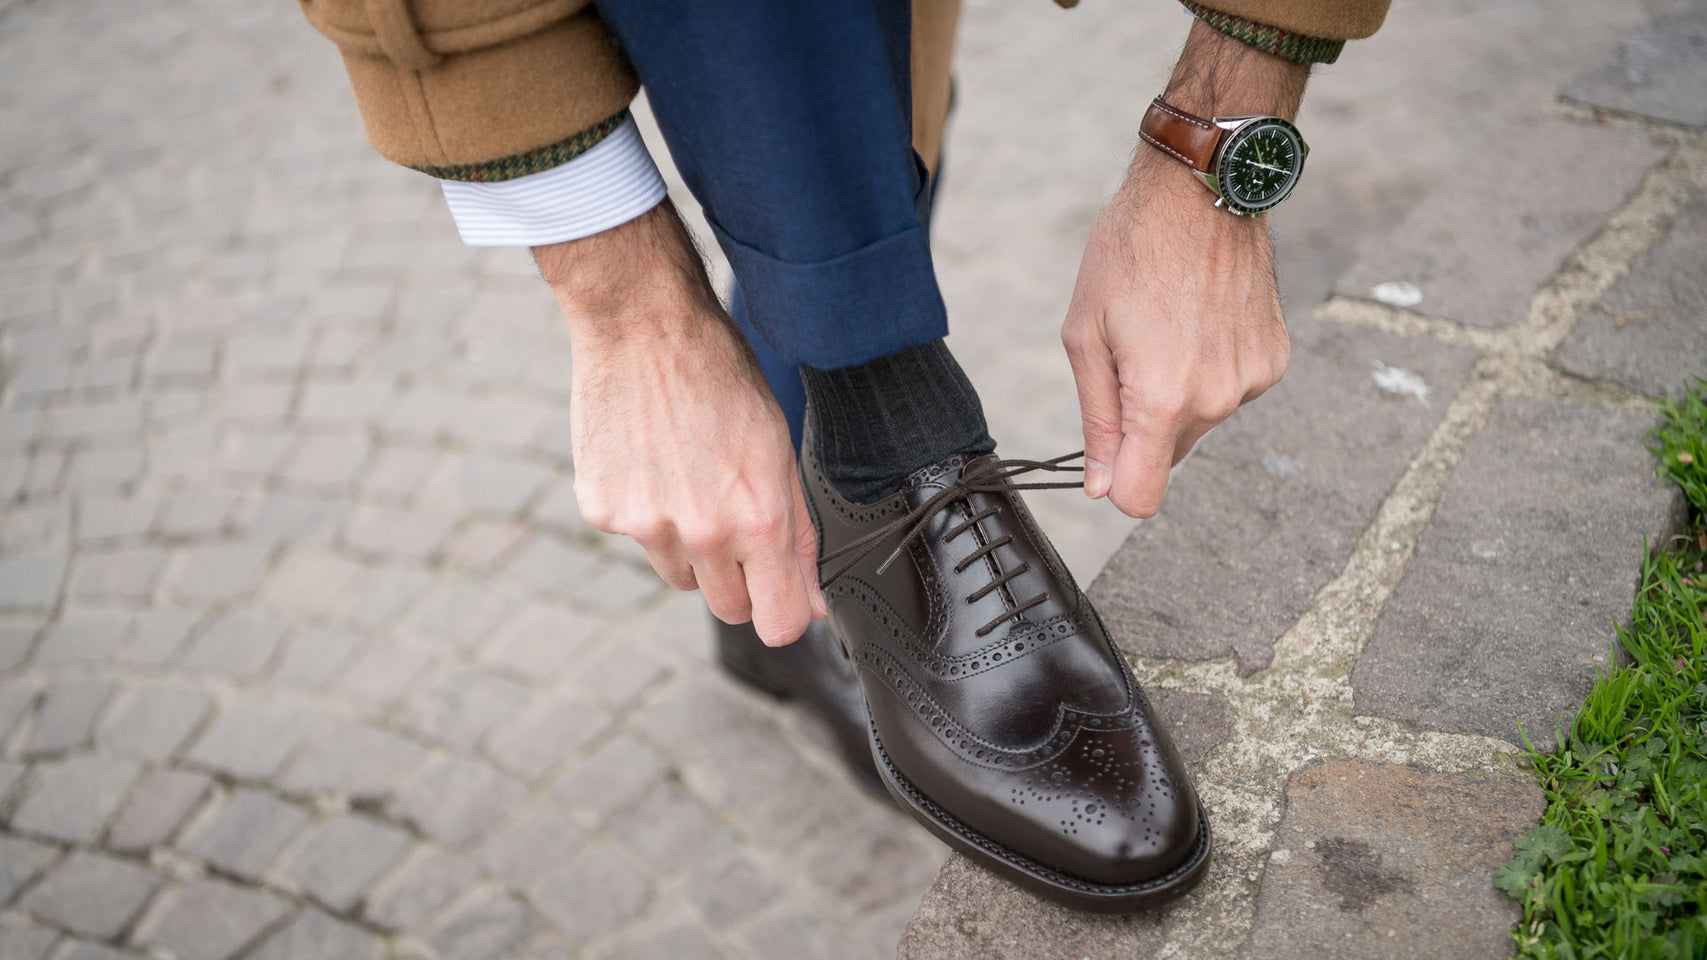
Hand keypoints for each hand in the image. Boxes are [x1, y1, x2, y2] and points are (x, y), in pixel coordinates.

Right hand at [536, 204, 825, 644]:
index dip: (785, 614)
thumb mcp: (780, 450)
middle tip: (736, 521)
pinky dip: (646, 513)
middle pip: (727, 608)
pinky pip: (635, 539)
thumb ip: (800, 534)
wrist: (643, 326)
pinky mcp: (602, 511)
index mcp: (757, 520)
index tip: (784, 596)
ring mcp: (645, 525)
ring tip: (689, 477)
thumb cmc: (721, 377)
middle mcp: (701, 533)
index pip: (777, 623)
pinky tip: (651, 460)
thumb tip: (812, 602)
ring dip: (691, 547)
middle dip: (740, 581)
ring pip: (680, 575)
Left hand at [1060, 17, 1305, 517]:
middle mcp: (1217, 399)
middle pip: (1169, 457)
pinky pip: (1230, 391)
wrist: (1202, 189)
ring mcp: (1252, 381)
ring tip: (1168, 328)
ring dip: (1177, 395)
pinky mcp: (1273, 361)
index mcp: (1164, 398)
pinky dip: (1210, 370)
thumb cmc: (1130, 252)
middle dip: (1143, 426)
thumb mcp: (1086, 333)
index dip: (1118, 483)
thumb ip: (1097, 418)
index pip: (1142, 495)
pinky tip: (1200, 320)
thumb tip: (1100, 485)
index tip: (1107, 454)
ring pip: (1200, 422)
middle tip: (1132, 356)